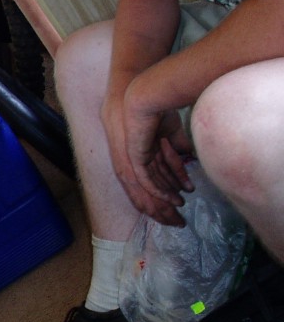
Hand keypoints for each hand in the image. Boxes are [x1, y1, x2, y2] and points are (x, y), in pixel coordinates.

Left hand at [101, 93, 186, 226]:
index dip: (164, 202)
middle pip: (147, 196)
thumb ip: (177, 148)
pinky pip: (147, 181)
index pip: (150, 188)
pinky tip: (174, 199)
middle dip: (163, 211)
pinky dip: (161, 192)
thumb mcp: (170, 134)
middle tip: (180, 223)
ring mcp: (131, 163)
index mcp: (138, 161)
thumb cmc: (157, 112)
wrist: (146, 97)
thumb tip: (190, 158)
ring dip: (164, 206)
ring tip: (180, 215)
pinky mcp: (134, 159)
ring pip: (146, 193)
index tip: (178, 212)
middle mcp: (132, 166)